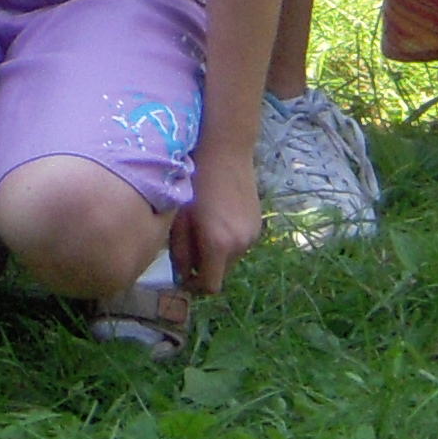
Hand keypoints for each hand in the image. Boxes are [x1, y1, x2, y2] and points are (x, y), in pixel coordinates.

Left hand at [173, 150, 261, 294]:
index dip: (194, 287)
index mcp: (218, 244)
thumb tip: (181, 276)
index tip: (182, 278)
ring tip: (201, 228)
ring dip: (216, 253)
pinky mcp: (258, 226)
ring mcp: (252, 236)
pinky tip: (216, 217)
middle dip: (204, 268)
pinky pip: (240, 244)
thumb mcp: (179, 217)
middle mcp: (240, 245)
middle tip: (187, 248)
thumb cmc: (194, 180)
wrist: (225, 152)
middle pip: (221, 273)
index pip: (210, 286)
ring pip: (230, 259)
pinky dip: (227, 241)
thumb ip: (180, 251)